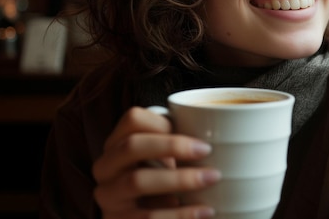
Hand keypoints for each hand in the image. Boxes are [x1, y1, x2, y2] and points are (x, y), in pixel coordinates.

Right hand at [92, 106, 220, 218]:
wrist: (148, 218)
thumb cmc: (164, 181)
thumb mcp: (166, 158)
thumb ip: (180, 140)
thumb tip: (223, 125)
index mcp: (117, 142)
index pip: (132, 119)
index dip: (164, 122)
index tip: (193, 130)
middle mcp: (105, 166)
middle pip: (131, 146)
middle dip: (172, 146)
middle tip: (207, 151)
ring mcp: (107, 195)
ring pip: (136, 181)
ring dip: (179, 179)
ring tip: (212, 179)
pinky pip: (146, 217)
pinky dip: (179, 214)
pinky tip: (204, 211)